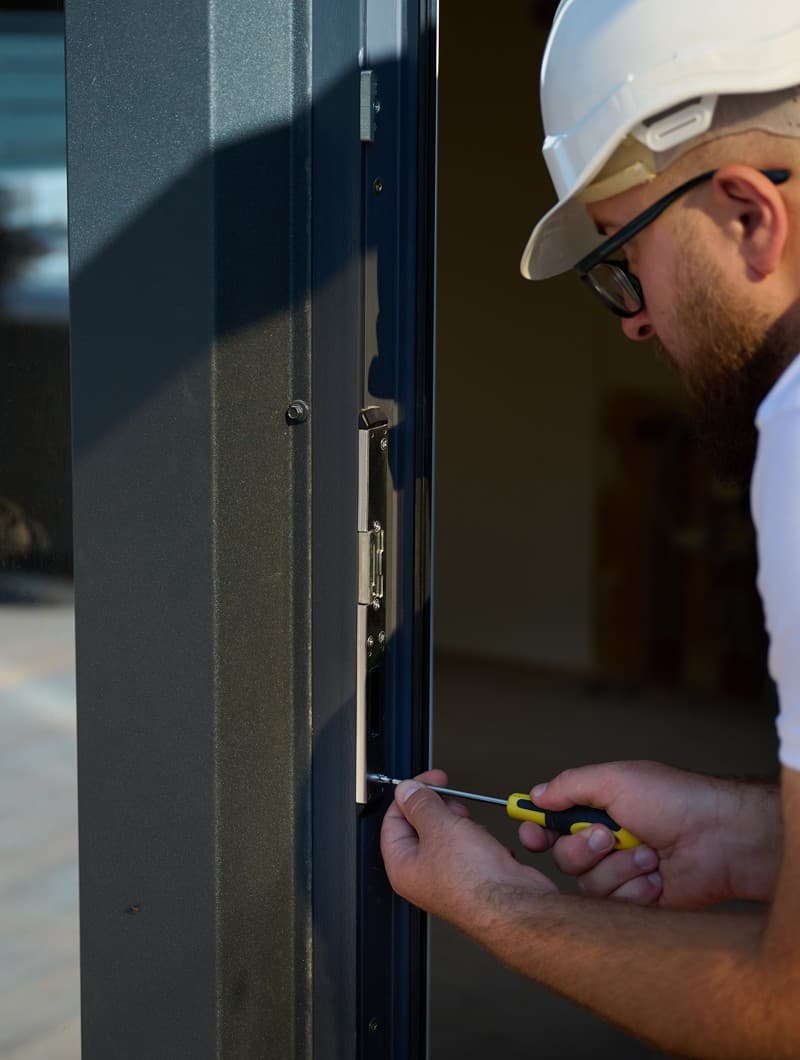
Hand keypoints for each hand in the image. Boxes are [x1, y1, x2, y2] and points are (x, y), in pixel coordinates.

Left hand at [381, 769, 556, 931]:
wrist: (516, 907)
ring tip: (473, 830)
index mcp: (402, 867)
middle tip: (453, 803)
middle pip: (422, 827)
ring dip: (464, 825)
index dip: (409, 796)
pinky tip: (489, 847)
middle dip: (441, 810)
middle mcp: (423, 876)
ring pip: (451, 836)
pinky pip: (473, 848)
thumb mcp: (440, 827)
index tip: (427, 781)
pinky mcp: (475, 878)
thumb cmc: (475, 883)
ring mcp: (450, 878)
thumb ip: (420, 804)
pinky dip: (482, 841)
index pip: (393, 821)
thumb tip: (407, 790)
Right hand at [518, 761, 779, 908]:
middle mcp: (605, 843)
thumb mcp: (615, 780)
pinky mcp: (637, 902)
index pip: (551, 823)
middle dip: (583, 848)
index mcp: (597, 810)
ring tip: (648, 854)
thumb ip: (569, 786)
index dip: (536, 830)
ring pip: (587, 885)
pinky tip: (658, 878)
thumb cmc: (674, 801)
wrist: (719, 838)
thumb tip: (536, 795)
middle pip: (563, 858)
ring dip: (617, 868)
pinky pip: (614, 905)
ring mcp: (621, 873)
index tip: (531, 834)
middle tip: (607, 836)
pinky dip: (635, 889)